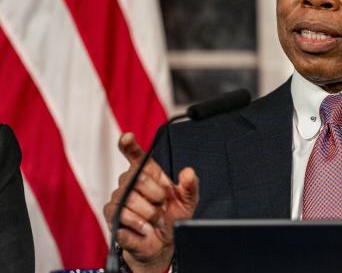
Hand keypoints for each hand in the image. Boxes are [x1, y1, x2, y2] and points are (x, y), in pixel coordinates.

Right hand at [103, 133, 198, 271]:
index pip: (135, 155)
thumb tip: (188, 172)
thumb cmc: (173, 218)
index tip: (127, 137)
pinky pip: (121, 216)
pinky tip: (145, 228)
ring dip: (147, 213)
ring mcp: (119, 199)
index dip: (129, 145)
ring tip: (153, 219)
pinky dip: (138, 224)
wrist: (163, 244)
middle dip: (154, 194)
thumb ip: (190, 186)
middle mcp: (130, 183)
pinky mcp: (111, 216)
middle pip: (136, 178)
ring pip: (128, 200)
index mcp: (149, 174)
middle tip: (161, 205)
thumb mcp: (188, 201)